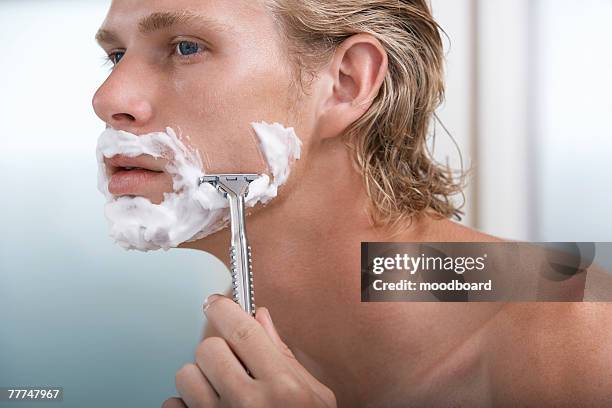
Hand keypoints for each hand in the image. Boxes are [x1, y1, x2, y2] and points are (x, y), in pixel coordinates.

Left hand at [162, 294, 336, 407]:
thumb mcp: (313, 396)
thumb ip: (285, 356)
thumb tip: (261, 318)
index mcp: (281, 387)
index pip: (241, 331)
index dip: (223, 308)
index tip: (215, 302)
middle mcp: (248, 404)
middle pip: (208, 349)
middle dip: (218, 350)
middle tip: (232, 362)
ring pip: (186, 375)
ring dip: (200, 378)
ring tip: (220, 389)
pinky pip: (172, 407)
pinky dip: (185, 406)